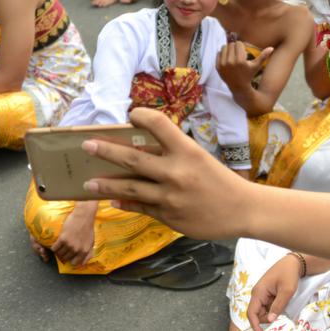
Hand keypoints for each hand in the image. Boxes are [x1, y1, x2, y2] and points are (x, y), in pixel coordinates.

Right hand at [51, 208, 94, 265]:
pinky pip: (54, 248)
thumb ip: (88, 253)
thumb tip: (83, 264)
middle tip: (65, 248)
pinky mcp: (62, 239)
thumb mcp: (91, 242)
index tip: (70, 256)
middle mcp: (77, 249)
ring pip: (59, 254)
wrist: (83, 216)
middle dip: (65, 254)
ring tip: (61, 245)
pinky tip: (57, 243)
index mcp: (84, 251)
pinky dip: (54, 247)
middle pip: (66, 258)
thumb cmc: (88, 228)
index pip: (75, 263)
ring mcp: (69, 245)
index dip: (71, 260)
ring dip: (59, 251)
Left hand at [82, 108, 251, 239]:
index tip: (132, 114)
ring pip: (128, 188)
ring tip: (88, 183)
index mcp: (188, 151)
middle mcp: (176, 172)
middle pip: (132, 158)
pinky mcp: (167, 216)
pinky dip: (124, 203)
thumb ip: (175, 155)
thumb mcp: (201, 159)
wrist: (242, 210)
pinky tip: (113, 200)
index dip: (142, 115)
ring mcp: (170, 196)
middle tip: (87, 145)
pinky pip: (139, 207)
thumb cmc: (221, 181)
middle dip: (105, 150)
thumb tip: (142, 152)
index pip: (159, 124)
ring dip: (105, 184)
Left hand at [217, 41, 272, 91]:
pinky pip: (218, 53)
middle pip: (231, 45)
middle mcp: (231, 62)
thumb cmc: (249, 75)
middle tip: (238, 53)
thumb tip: (271, 48)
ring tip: (232, 55)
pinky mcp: (218, 67)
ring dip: (228, 49)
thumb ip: (263, 56)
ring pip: (224, 47)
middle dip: (235, 47)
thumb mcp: (256, 66)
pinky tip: (227, 58)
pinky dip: (222, 54)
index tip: (243, 51)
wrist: (239, 87)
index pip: (238, 43)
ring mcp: (223, 65)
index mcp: (240, 61)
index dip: (241, 46)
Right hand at [247, 255, 300, 330]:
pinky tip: (282, 302)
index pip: (251, 313)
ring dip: (272, 312)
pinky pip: (268, 306)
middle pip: (258, 313)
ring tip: (284, 304)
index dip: (255, 325)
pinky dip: (275, 308)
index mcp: (259, 292)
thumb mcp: (286, 291)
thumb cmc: (288, 274)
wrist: (293, 263)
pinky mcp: (267, 294)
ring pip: (264, 310)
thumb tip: (270, 320)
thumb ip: (278, 306)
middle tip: (281, 314)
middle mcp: (258, 293)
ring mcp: (262, 293)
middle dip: (267, 318)